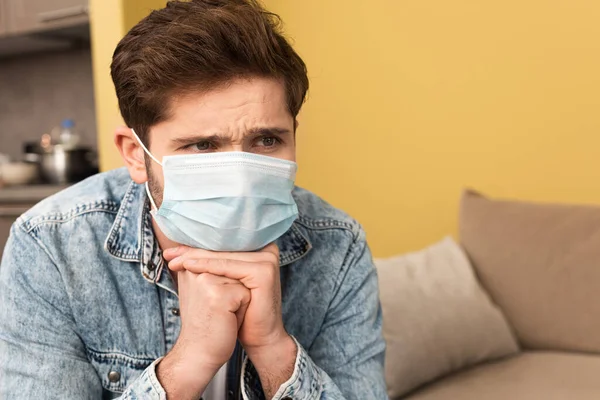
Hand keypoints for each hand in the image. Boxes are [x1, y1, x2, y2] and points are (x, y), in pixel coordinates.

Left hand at [167, 244, 297, 397]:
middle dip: (193, 252)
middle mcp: (268, 250)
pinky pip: (228, 266)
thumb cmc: (240, 311)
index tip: (171, 252)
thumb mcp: (223, 284)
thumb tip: (179, 249)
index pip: (223, 245)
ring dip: (196, 258)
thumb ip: (211, 264)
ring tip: (174, 261)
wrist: (259, 337)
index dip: (196, 248)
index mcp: (261, 249)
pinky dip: (207, 266)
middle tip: (168, 254)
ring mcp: (268, 260)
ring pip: (223, 257)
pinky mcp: (263, 271)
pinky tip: (189, 266)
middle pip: (223, 249)